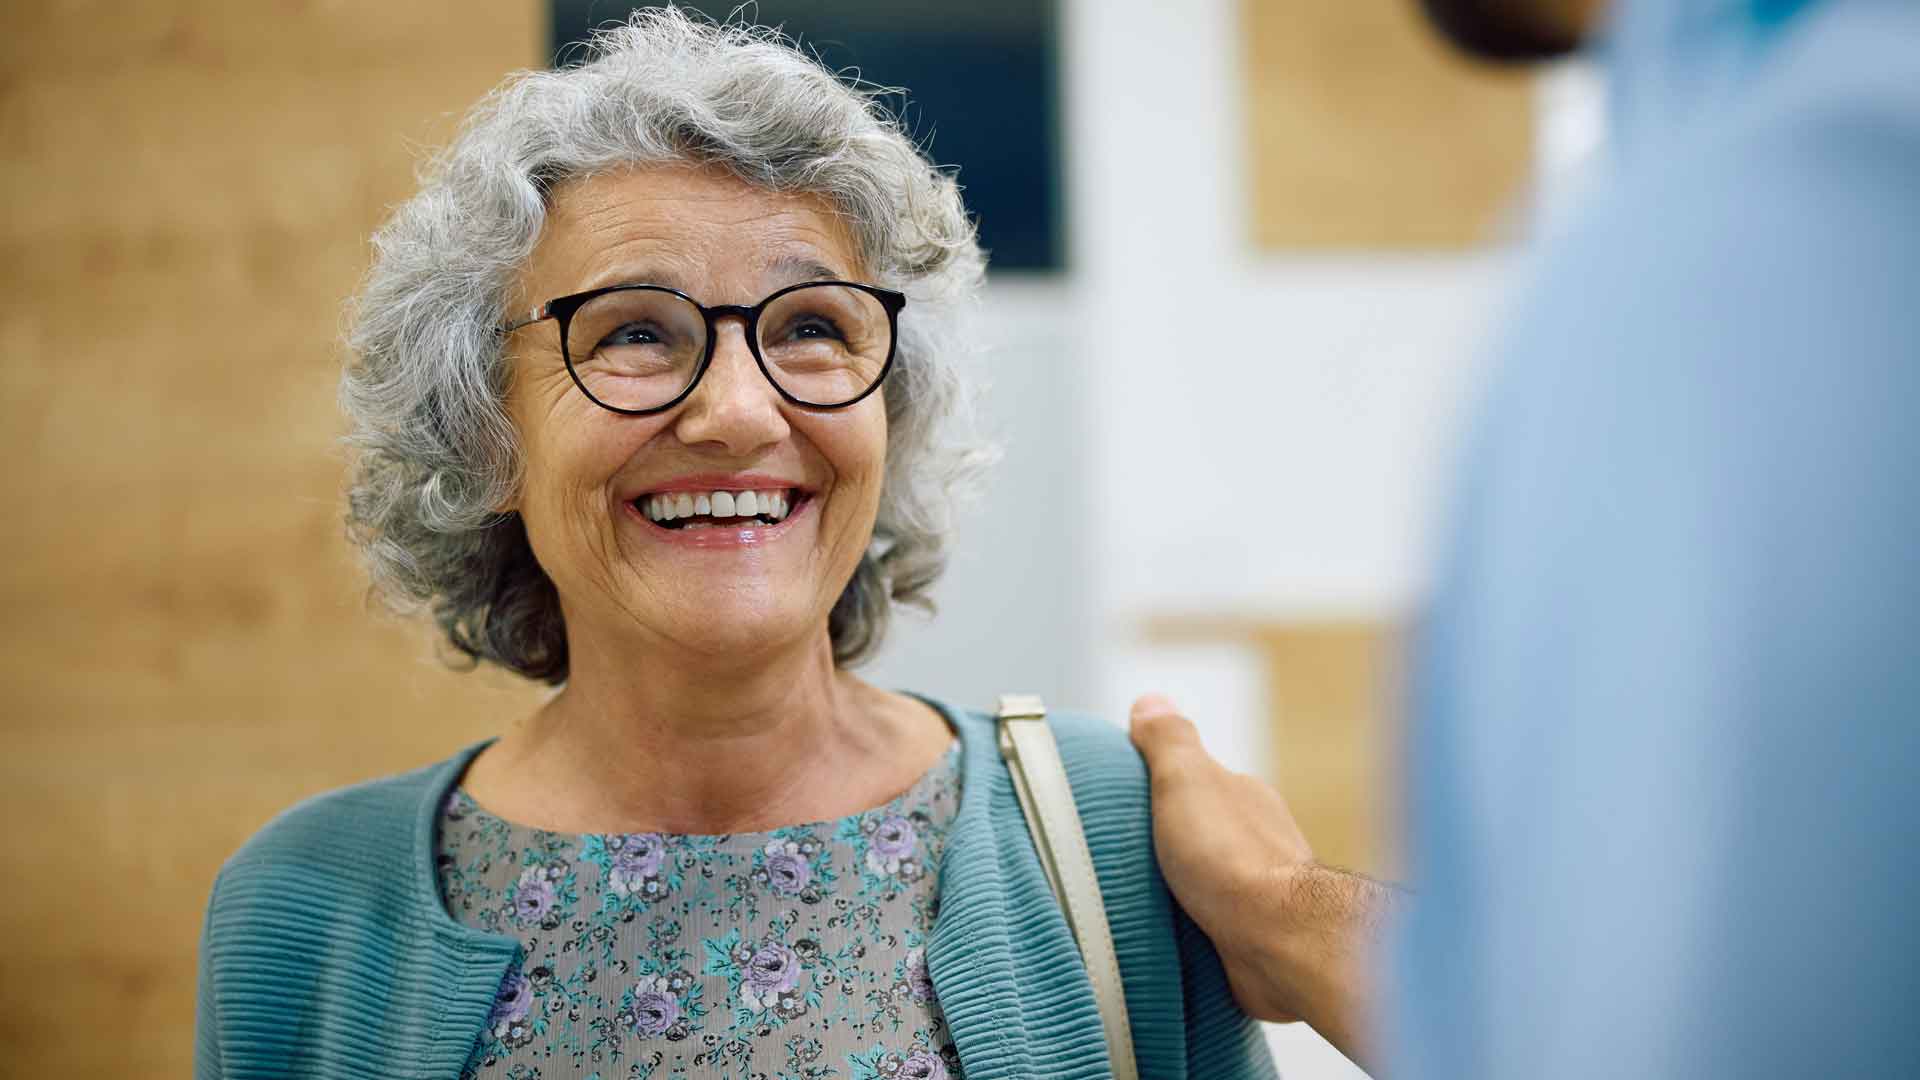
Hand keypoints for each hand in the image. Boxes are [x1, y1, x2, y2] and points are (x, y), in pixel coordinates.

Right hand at [1129, 692, 1389, 1071]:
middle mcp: (1255, 838)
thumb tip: (1151, 701)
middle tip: (1113, 859)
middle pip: (1196, 833)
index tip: (1114, 804)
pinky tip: (1162, 937)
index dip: (1153, 788)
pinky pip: (1209, 927)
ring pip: (1203, 883)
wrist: (1277, 941)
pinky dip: (1186, 928)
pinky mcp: (1252, 936)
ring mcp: (1257, 890)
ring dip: (1173, 892)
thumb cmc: (1231, 858)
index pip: (1193, 781)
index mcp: (1241, 795)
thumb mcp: (1187, 780)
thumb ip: (1169, 741)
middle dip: (1161, 844)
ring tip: (1128, 904)